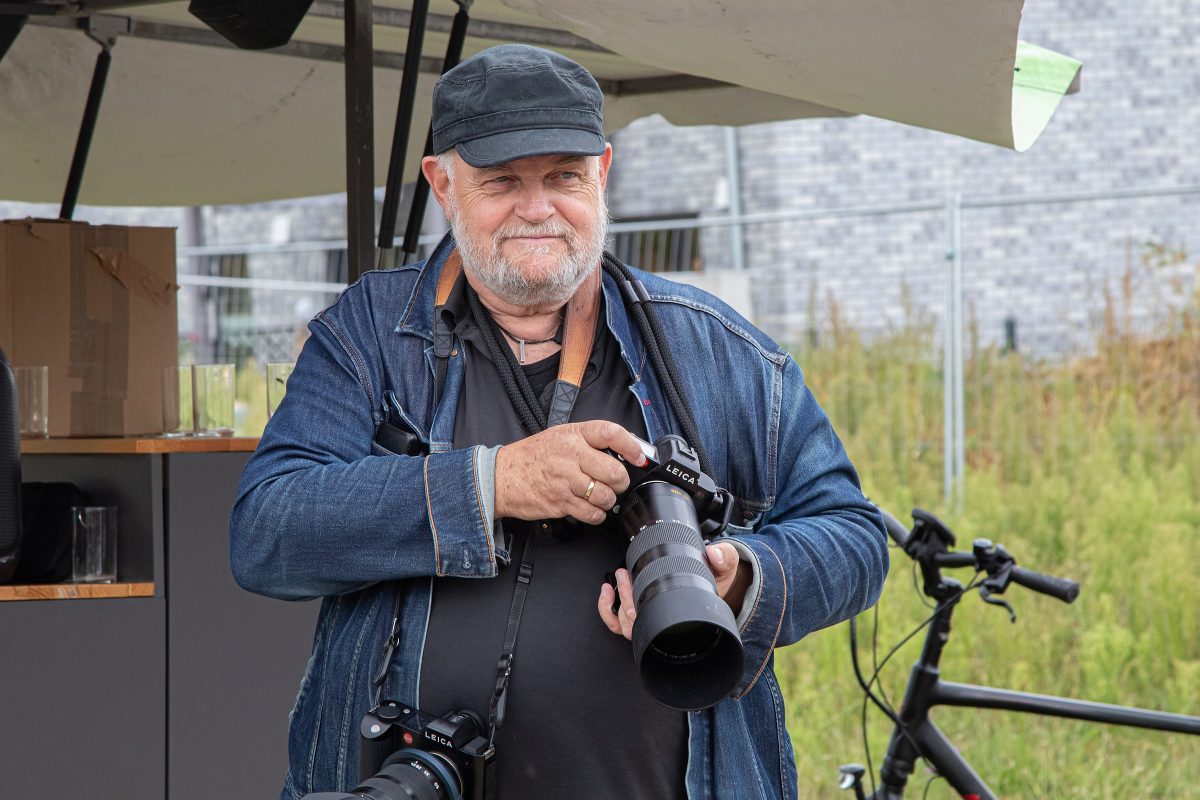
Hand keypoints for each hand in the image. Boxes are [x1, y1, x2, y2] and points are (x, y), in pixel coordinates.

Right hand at [494, 421, 646, 524]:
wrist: (500, 477)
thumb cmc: (531, 457)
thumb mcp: (559, 436)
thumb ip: (587, 440)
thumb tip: (622, 450)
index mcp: (572, 434)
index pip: (610, 433)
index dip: (631, 446)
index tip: (639, 456)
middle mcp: (570, 455)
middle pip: (614, 471)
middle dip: (621, 481)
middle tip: (616, 482)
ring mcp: (564, 480)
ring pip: (605, 495)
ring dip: (608, 500)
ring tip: (599, 496)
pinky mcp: (560, 502)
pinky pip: (591, 513)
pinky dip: (596, 514)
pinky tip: (589, 508)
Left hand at [598, 541, 751, 639]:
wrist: (714, 582)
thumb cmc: (716, 581)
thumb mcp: (725, 567)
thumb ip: (724, 557)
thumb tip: (714, 553)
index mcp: (680, 616)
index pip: (656, 625)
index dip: (641, 610)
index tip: (637, 587)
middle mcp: (662, 623)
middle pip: (635, 624)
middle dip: (626, 596)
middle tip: (625, 574)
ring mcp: (650, 621)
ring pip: (624, 626)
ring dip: (617, 601)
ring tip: (620, 577)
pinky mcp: (639, 614)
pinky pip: (617, 624)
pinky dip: (607, 610)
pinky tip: (608, 590)